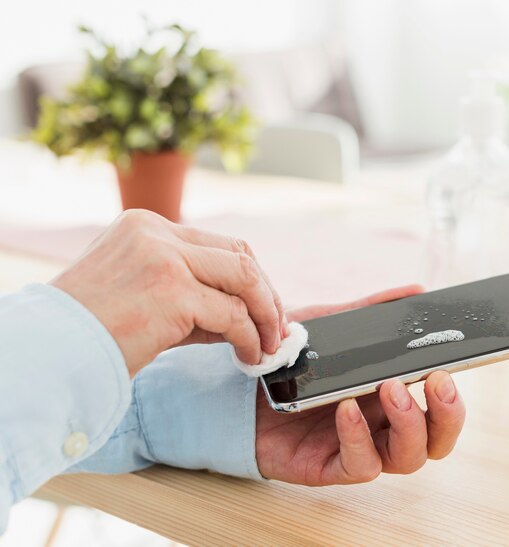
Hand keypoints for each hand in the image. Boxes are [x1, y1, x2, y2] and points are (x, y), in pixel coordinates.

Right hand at [52, 210, 286, 375]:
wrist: (50, 352)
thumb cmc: (93, 330)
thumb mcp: (146, 297)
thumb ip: (193, 297)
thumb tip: (245, 317)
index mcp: (148, 227)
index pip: (219, 244)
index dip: (251, 277)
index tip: (264, 307)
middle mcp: (157, 233)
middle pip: (239, 254)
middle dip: (267, 293)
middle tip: (276, 326)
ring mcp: (165, 258)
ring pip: (244, 278)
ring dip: (266, 314)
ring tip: (269, 344)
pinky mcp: (172, 291)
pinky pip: (232, 314)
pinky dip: (249, 337)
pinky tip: (248, 355)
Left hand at [255, 285, 465, 484]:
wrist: (241, 383)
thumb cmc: (291, 358)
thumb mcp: (332, 325)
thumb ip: (372, 310)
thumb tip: (416, 290)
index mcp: (389, 394)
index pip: (438, 408)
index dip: (452, 396)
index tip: (450, 365)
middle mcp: (380, 425)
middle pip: (435, 440)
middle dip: (446, 415)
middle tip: (436, 381)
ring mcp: (358, 447)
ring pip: (408, 458)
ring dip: (409, 424)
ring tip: (390, 388)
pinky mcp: (328, 466)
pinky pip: (360, 465)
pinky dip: (359, 438)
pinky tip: (347, 408)